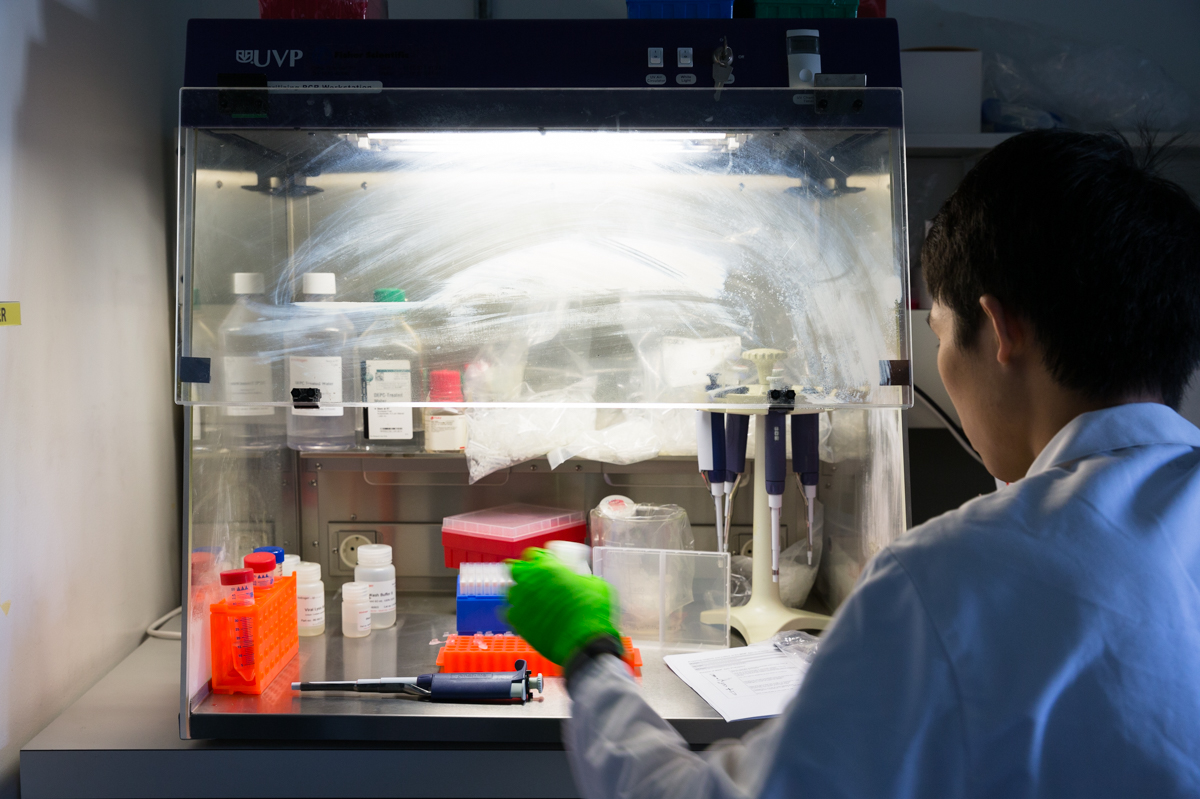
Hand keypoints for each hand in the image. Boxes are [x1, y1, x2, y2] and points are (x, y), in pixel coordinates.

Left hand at [506, 548, 620, 665]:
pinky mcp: (516, 621)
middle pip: (515, 569)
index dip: (537, 558)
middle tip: (533, 581)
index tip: (542, 564)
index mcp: (549, 567)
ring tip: (532, 602)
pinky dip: (519, 614)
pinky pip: (511, 613)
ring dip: (520, 594)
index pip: (532, 553)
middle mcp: (530, 580)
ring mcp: (521, 601)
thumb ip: (581, 577)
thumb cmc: (593, 613)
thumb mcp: (595, 585)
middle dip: (522, 573)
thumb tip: (579, 579)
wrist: (585, 643)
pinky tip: (529, 618)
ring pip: (511, 591)